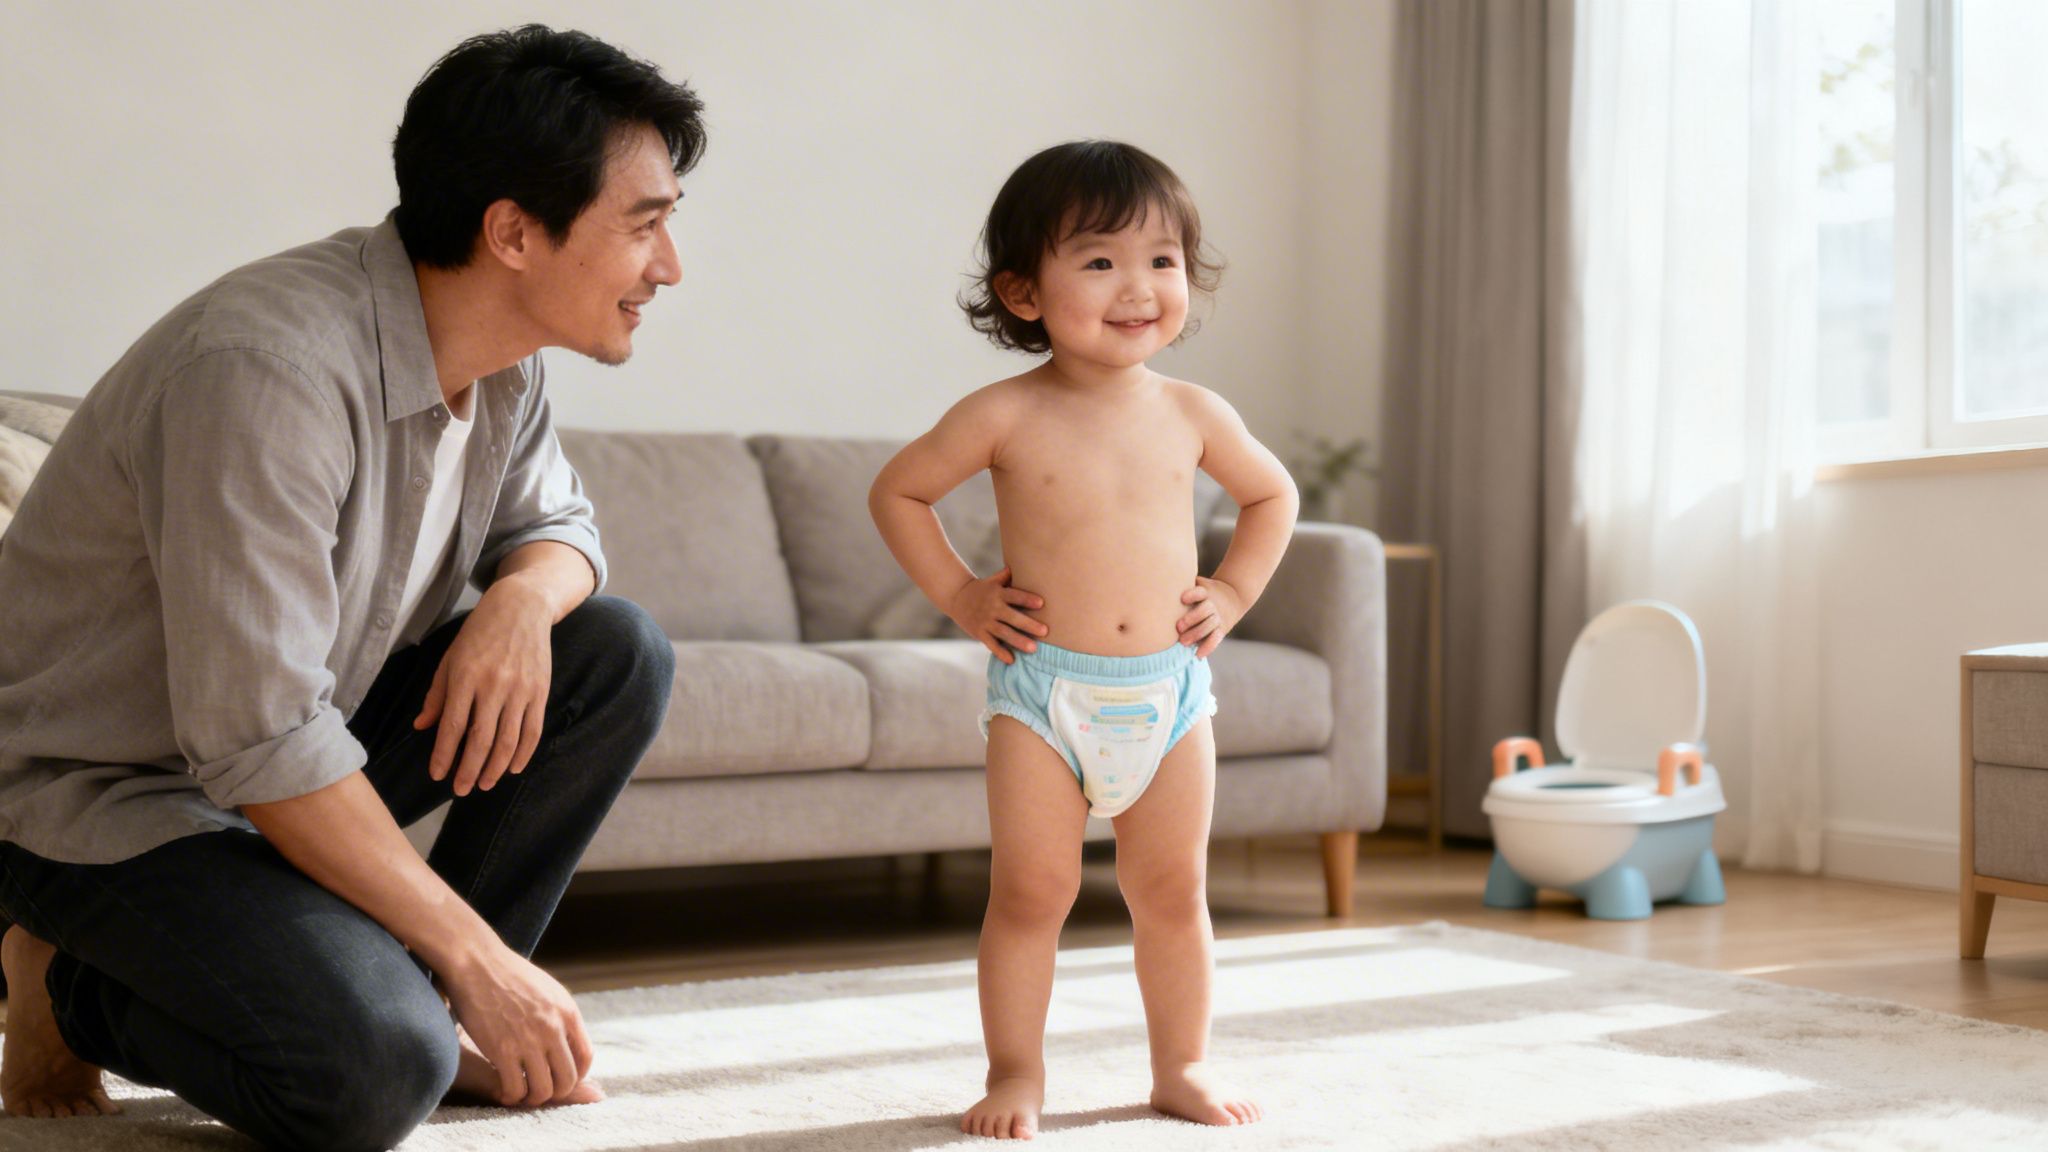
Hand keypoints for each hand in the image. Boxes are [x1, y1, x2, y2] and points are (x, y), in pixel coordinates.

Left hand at [415, 580, 552, 795]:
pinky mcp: (540, 691)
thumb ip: (437, 694)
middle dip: (469, 770)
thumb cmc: (480, 632)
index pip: (453, 726)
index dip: (444, 755)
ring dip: (494, 768)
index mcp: (467, 676)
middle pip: (481, 740)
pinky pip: (532, 731)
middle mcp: (494, 686)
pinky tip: (512, 768)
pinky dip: (523, 754)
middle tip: (460, 789)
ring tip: (483, 784)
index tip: (438, 775)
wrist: (522, 607)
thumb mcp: (451, 658)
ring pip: (508, 740)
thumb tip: (422, 727)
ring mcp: (521, 690)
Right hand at [440, 946, 593, 1106]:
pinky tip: (506, 1092)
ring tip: (523, 1093)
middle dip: (556, 1091)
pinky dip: (512, 1096)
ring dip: (534, 1097)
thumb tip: (568, 1041)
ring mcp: (528, 1040)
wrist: (477, 961)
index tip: (563, 1079)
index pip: (585, 1057)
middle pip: (568, 1079)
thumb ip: (560, 1015)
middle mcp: (553, 1028)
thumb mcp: (548, 989)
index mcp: (567, 1012)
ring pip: (543, 1089)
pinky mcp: (502, 1050)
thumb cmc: (509, 974)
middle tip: (541, 1090)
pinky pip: (515, 1088)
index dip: (577, 1075)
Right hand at [947, 567, 1047, 664]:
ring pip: (1004, 633)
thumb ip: (1007, 576)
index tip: (1042, 603)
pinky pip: (991, 645)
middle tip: (1045, 631)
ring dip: (1019, 641)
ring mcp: (985, 622)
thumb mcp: (993, 580)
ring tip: (1033, 649)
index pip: (1015, 595)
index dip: (1027, 599)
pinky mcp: (979, 633)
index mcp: (998, 593)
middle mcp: (992, 608)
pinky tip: (1012, 660)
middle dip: (1028, 624)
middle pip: (1012, 617)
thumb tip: (1024, 561)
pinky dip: (1001, 653)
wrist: (957, 597)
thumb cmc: (982, 589)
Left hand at [1178, 577, 1246, 657]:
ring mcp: (1218, 617)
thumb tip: (1155, 579)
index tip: (1182, 599)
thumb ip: (1182, 584)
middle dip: (1193, 618)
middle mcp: (1213, 604)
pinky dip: (1208, 647)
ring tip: (1183, 642)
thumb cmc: (1205, 591)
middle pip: (1206, 610)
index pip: (1200, 592)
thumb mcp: (1199, 583)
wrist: (1233, 597)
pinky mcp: (1222, 629)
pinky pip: (1216, 639)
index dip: (1193, 594)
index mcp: (1206, 592)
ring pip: (1210, 626)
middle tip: (1178, 627)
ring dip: (1197, 634)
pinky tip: (1198, 655)